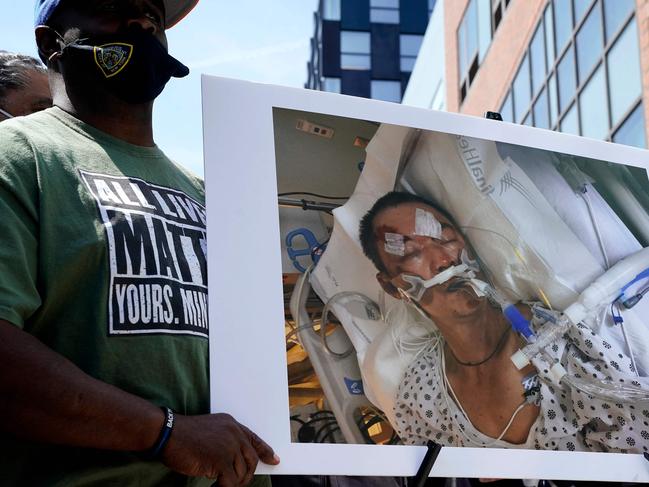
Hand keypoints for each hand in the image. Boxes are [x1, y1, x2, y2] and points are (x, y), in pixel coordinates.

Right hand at [161, 413, 279, 485]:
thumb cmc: (184, 435)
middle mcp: (233, 433)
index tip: (275, 459)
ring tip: (219, 482)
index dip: (265, 451)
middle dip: (247, 474)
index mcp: (232, 424)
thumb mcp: (211, 431)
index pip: (254, 439)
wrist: (168, 433)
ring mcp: (228, 446)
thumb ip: (226, 440)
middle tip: (239, 482)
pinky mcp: (220, 460)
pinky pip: (231, 481)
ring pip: (241, 473)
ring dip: (232, 482)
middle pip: (251, 459)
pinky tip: (214, 485)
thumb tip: (238, 461)